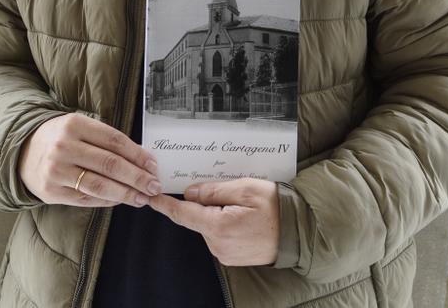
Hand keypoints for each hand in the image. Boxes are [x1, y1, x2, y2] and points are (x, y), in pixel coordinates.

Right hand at [18, 112, 161, 207]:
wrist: (22, 152)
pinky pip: (87, 199)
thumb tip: (142, 158)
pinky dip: (107, 201)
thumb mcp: (80, 127)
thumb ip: (106, 140)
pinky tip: (120, 200)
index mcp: (74, 125)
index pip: (114, 141)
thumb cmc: (60, 138)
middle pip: (110, 164)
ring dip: (126, 193)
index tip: (153, 165)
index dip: (137, 154)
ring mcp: (56, 171)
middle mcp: (64, 147)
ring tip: (142, 197)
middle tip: (154, 185)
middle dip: (137, 177)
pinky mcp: (52, 192)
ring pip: (100, 185)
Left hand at [147, 178, 279, 266]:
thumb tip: (190, 193)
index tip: (150, 197)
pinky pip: (219, 236)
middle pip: (197, 218)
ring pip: (208, 227)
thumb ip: (214, 190)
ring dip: (217, 214)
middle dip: (204, 203)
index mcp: (218, 226)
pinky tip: (244, 219)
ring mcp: (224, 254)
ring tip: (243, 207)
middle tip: (229, 192)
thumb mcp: (245, 189)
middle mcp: (217, 244)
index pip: (182, 214)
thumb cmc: (275, 208)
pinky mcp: (231, 258)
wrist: (298, 233)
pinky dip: (224, 224)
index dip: (164, 204)